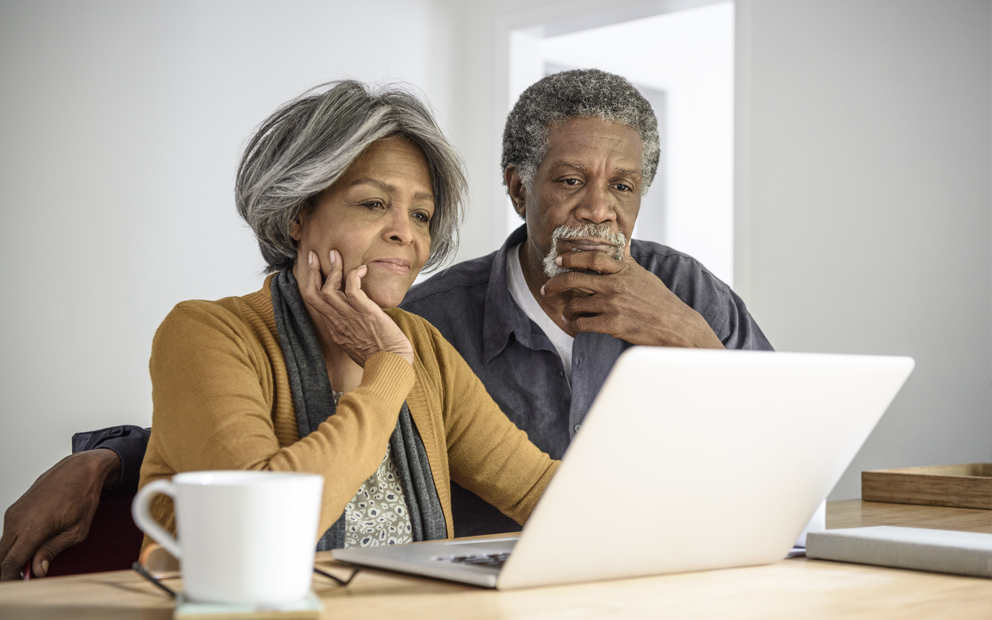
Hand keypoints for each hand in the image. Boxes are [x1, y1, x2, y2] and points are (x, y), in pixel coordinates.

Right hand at [0, 449, 120, 579]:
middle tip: (28, 576)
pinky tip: (33, 544)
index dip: (12, 579)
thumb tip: (36, 570)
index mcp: (32, 528)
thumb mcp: (76, 530)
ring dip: (14, 556)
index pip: (10, 563)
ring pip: (3, 546)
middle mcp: (17, 520)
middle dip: (11, 570)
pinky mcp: (14, 509)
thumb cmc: (83, 497)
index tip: (21, 586)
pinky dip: (15, 544)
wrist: (80, 469)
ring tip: (35, 558)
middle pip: (1, 557)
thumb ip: (52, 551)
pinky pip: (8, 533)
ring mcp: (13, 513)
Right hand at [300, 250, 414, 365]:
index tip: (313, 270)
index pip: (315, 304)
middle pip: (314, 293)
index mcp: (335, 330)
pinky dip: (354, 275)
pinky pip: (352, 288)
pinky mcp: (365, 312)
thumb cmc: (381, 358)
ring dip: (332, 269)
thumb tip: (357, 318)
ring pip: (330, 288)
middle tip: (315, 255)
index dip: (311, 284)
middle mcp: (337, 322)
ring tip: (336, 255)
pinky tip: (361, 268)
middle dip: (313, 272)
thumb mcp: (357, 344)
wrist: (391, 367)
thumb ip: (352, 330)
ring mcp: (350, 317)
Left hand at [540, 250, 724, 348]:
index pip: (592, 258)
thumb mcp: (644, 276)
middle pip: (575, 279)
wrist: (676, 326)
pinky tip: (575, 325)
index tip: (560, 260)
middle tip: (547, 288)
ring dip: (567, 309)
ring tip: (566, 313)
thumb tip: (620, 246)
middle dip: (556, 283)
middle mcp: (616, 285)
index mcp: (624, 271)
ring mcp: (613, 305)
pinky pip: (583, 323)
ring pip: (576, 304)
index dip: (572, 258)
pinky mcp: (612, 325)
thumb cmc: (661, 302)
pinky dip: (575, 325)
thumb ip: (627, 264)